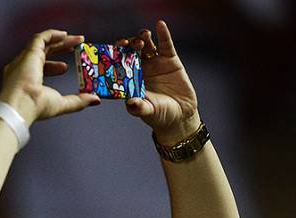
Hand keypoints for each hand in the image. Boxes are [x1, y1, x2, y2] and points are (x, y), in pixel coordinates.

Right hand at [0, 29, 100, 124]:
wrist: (21, 104)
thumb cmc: (34, 107)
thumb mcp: (61, 104)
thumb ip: (78, 101)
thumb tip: (94, 100)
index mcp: (28, 81)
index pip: (42, 68)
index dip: (56, 66)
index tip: (67, 67)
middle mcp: (24, 68)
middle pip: (44, 53)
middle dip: (61, 49)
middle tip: (76, 48)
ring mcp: (25, 59)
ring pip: (43, 43)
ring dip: (60, 40)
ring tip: (76, 40)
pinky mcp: (29, 52)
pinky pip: (40, 37)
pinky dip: (53, 34)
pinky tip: (65, 35)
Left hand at [120, 20, 200, 141]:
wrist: (180, 115)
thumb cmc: (159, 115)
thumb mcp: (148, 112)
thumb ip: (139, 107)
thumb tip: (130, 103)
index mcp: (130, 79)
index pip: (119, 63)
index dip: (116, 55)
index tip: (115, 50)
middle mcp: (140, 68)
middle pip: (131, 51)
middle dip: (129, 45)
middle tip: (129, 43)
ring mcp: (155, 63)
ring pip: (146, 46)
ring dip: (143, 38)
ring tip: (144, 35)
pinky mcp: (170, 60)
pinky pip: (165, 45)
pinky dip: (163, 34)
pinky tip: (160, 25)